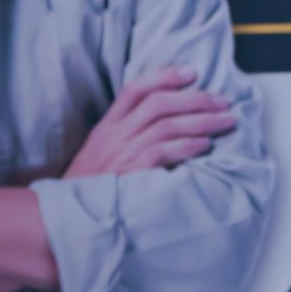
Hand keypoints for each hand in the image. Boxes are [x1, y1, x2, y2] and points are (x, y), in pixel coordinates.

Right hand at [65, 67, 235, 177]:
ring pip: (167, 125)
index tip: (192, 72)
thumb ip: (126, 134)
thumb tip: (167, 119)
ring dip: (202, 121)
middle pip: (158, 104)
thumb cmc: (90, 188)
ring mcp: (120, 154)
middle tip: (224, 101)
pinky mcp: (129, 175)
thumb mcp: (100, 154)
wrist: (64, 219)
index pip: (134, 89)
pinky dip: (187, 146)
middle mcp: (113, 136)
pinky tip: (205, 146)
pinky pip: (163, 153)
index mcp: (106, 127)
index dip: (164, 76)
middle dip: (196, 98)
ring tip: (226, 122)